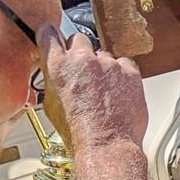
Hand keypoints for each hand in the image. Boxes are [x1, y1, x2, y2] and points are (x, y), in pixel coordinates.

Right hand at [37, 25, 147, 150]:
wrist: (107, 146)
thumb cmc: (79, 133)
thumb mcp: (52, 106)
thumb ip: (53, 81)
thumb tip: (56, 74)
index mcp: (58, 66)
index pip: (49, 33)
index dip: (53, 37)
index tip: (56, 41)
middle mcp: (82, 60)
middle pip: (80, 40)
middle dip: (82, 54)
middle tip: (86, 74)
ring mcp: (108, 64)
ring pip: (105, 55)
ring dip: (104, 69)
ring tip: (106, 93)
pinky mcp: (130, 72)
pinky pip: (126, 65)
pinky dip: (123, 76)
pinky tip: (120, 94)